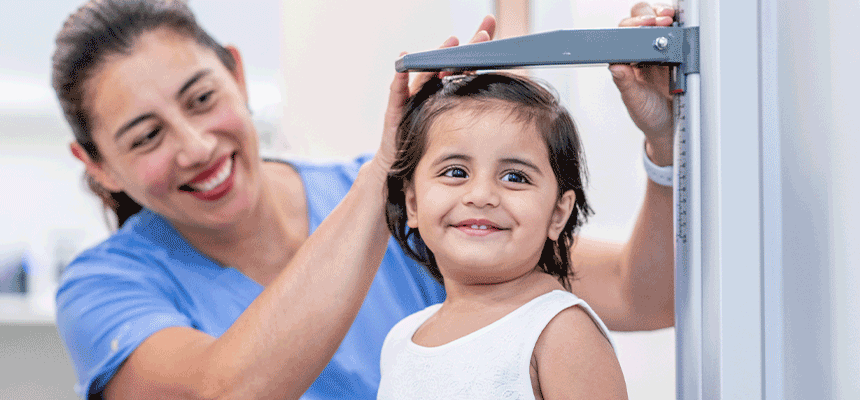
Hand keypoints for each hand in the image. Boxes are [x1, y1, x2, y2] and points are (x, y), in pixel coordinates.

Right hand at [373, 15, 496, 174]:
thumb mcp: (453, 136)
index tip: (490, 31)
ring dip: (438, 57)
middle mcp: (428, 93)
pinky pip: (397, 94)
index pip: (462, 68)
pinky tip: (403, 62)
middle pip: (446, 65)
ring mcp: (411, 100)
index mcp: (444, 96)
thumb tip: (504, 115)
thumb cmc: (426, 152)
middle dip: (464, 47)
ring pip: (426, 74)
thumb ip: (472, 125)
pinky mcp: (395, 113)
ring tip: (452, 41)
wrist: (398, 171)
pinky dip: (400, 78)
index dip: (475, 50)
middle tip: (483, 33)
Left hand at [610, 2, 674, 165]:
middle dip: (647, 17)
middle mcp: (641, 53)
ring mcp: (660, 51)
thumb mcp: (635, 101)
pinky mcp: (678, 53)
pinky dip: (679, 25)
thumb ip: (625, 84)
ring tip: (669, 20)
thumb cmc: (648, 114)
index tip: (642, 27)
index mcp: (627, 62)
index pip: (623, 36)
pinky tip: (681, 26)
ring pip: (658, 23)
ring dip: (663, 16)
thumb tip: (615, 67)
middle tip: (659, 22)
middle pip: (639, 22)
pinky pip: (677, 33)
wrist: (670, 126)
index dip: (631, 27)